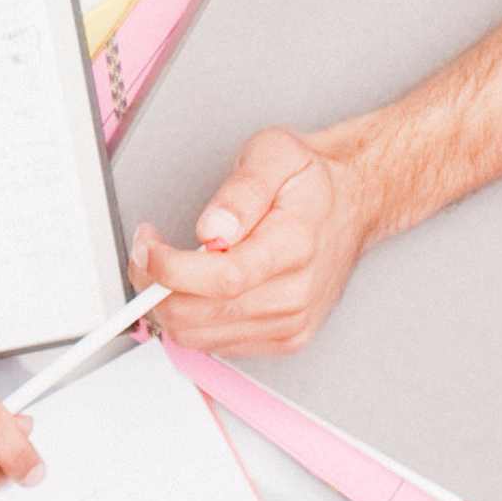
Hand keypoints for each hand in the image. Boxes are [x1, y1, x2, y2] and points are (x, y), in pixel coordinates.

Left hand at [133, 123, 387, 355]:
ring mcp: (292, 322)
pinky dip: (192, 320)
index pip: (222, 278)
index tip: (148, 247)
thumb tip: (213, 229)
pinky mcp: (286, 338)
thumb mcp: (275, 155)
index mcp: (294, 247)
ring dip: (169, 305)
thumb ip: (242, 189)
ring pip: (200, 337)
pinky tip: (197, 289)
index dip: (170, 268)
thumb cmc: (312, 182)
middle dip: (156, 286)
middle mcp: (296, 294)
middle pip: (202, 315)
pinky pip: (217, 345)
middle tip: (148, 252)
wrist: (353, 205)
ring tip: (170, 267)